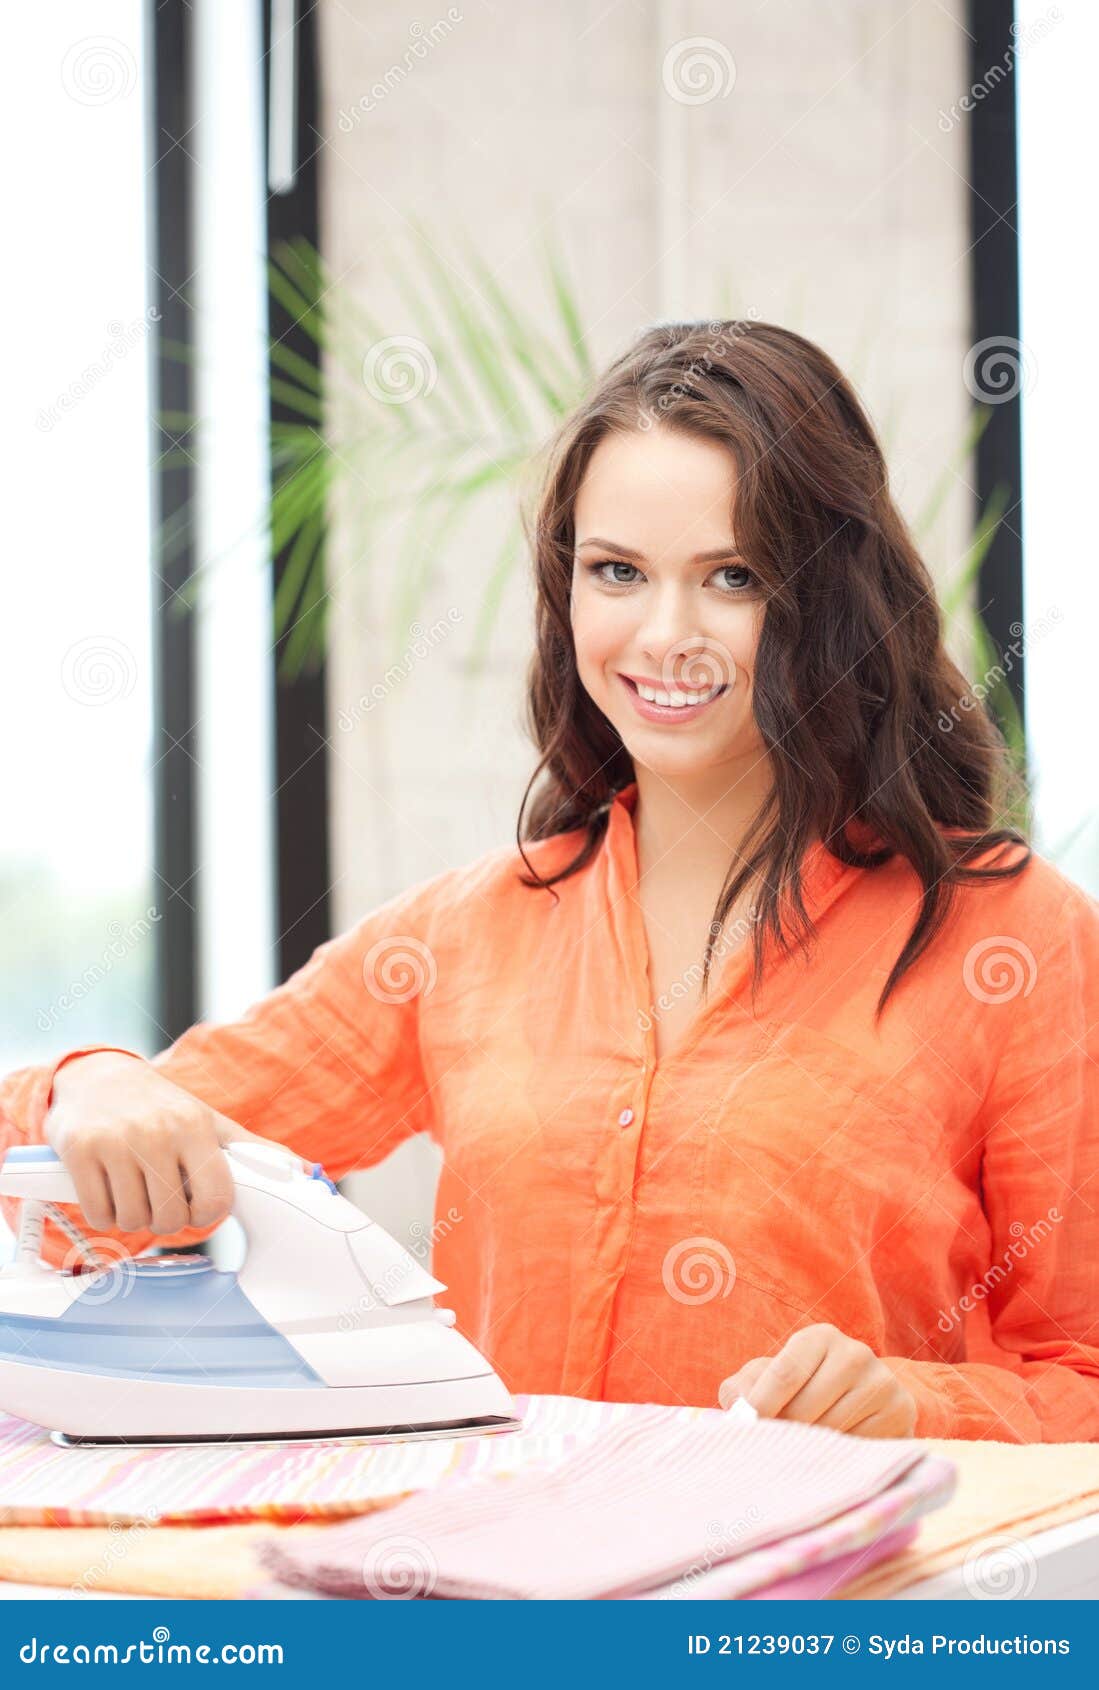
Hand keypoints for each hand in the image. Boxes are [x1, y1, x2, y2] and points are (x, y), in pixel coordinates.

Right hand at [45, 1051, 311, 1237]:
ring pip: (133, 1220)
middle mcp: (156, 1131)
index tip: (195, 1202)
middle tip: (160, 1195)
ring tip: (134, 1187)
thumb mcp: (209, 1122)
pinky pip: (97, 1213)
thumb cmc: (161, 1107)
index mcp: (195, 1126)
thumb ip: (251, 1150)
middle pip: (170, 1217)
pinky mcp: (78, 1150)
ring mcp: (114, 1141)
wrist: (97, 1076)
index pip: (215, 1199)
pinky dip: (104, 1212)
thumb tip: (304, 1170)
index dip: (206, 1212)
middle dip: (167, 1217)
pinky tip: (108, 1187)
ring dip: (133, 1216)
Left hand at [717, 1322, 916, 1437]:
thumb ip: (743, 1387)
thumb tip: (737, 1407)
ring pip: (832, 1432)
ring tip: (801, 1449)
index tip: (747, 1427)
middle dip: (784, 1432)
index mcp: (819, 1337)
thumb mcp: (768, 1378)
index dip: (762, 1405)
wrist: (859, 1399)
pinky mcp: (902, 1413)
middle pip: (807, 1408)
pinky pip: (860, 1448)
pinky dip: (840, 1457)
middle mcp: (855, 1353)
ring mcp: (883, 1383)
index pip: (786, 1373)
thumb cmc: (801, 1388)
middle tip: (772, 1446)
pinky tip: (832, 1453)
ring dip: (809, 1448)